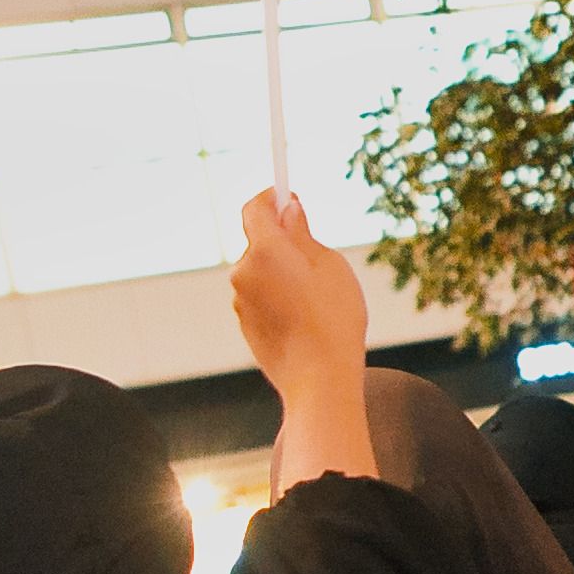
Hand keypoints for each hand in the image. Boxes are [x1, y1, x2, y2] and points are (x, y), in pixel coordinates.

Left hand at [233, 191, 379, 486]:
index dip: (270, 196)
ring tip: (317, 295)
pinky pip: (261, 296)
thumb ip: (304, 234)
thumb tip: (289, 212)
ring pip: (260, 271)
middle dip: (282, 238)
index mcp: (264, 250)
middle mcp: (244, 272)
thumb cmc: (333, 319)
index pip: (254, 208)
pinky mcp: (245, 324)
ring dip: (282, 271)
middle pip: (257, 240)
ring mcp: (240, 301)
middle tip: (316, 250)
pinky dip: (278, 295)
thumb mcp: (330, 266)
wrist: (319, 380)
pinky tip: (306, 317)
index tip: (287, 194)